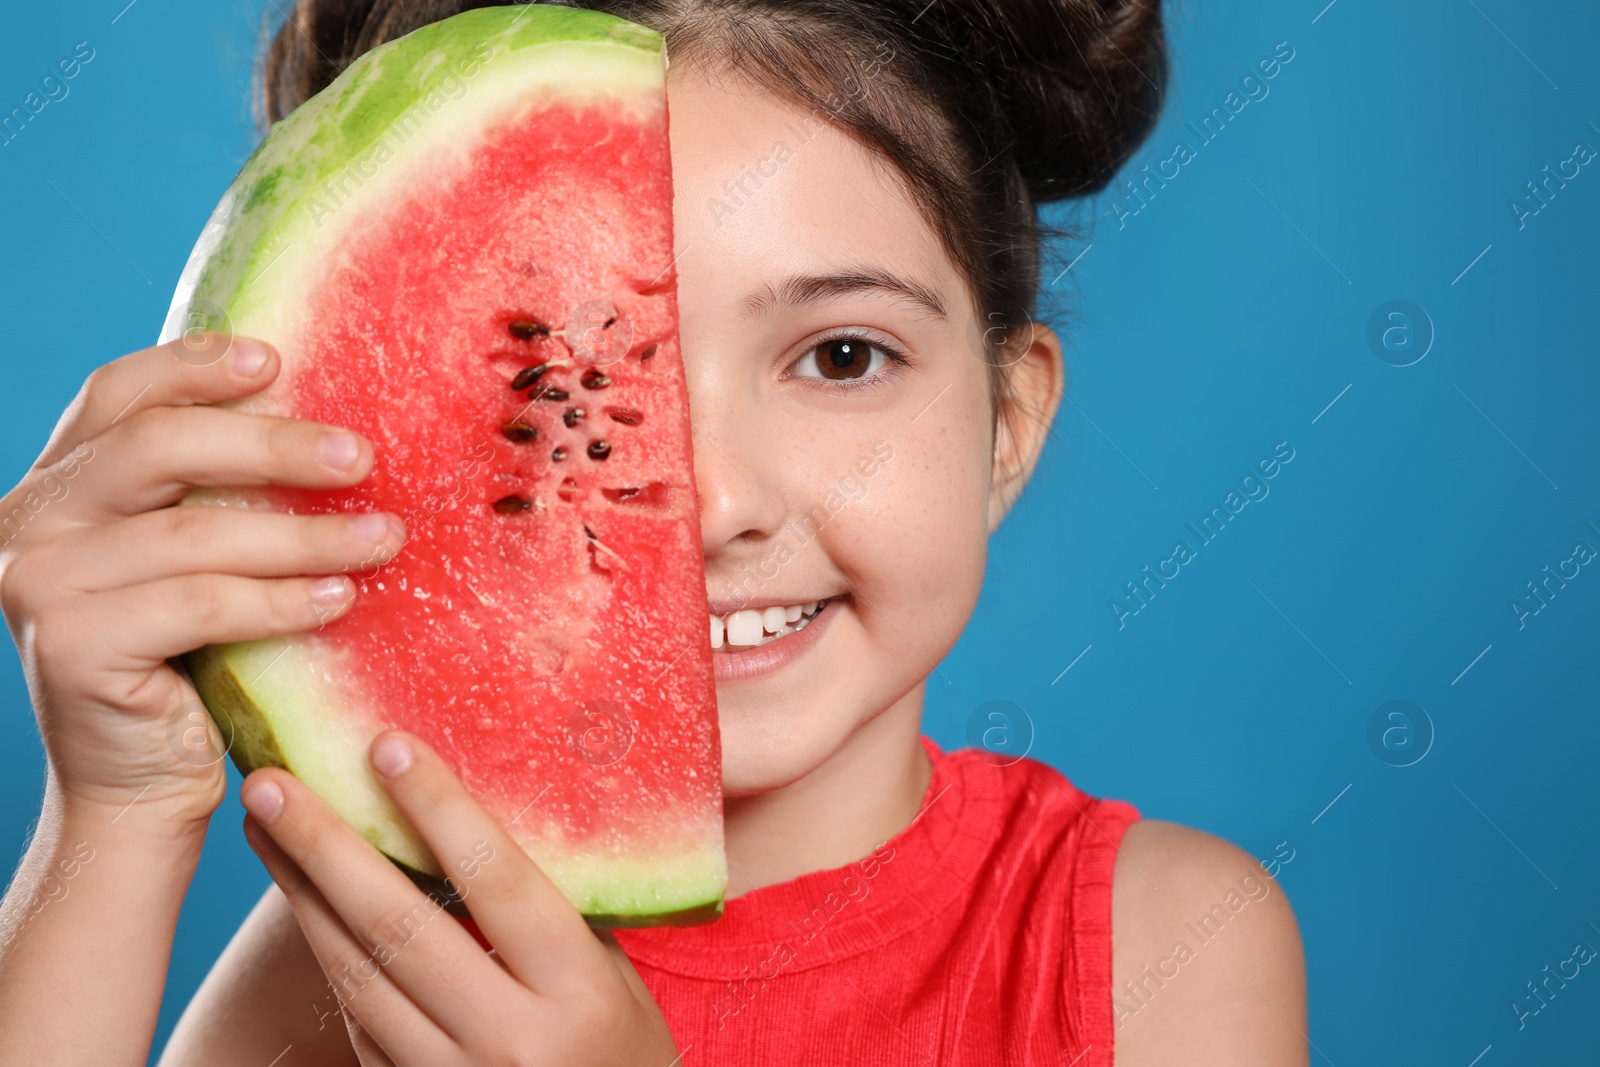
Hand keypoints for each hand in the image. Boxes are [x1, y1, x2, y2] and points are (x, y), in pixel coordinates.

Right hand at [0, 333, 405, 829]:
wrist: (136, 786)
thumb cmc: (185, 664)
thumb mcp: (192, 560)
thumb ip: (212, 495)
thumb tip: (325, 427)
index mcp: (55, 485)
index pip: (115, 396)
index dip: (194, 366)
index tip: (278, 360)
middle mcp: (30, 523)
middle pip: (159, 447)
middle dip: (272, 445)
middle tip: (362, 458)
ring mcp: (40, 584)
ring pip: (195, 534)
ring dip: (303, 534)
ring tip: (382, 539)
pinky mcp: (72, 645)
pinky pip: (202, 605)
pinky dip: (280, 600)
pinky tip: (339, 597)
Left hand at [239, 731, 681, 1066]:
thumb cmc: (625, 1058)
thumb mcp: (617, 983)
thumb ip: (558, 915)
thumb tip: (481, 820)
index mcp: (576, 993)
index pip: (496, 881)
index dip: (438, 809)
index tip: (386, 745)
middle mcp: (509, 1040)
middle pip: (400, 928)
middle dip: (326, 848)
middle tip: (272, 783)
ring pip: (359, 977)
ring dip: (303, 897)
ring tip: (268, 829)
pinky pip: (357, 1023)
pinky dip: (328, 956)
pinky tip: (304, 904)